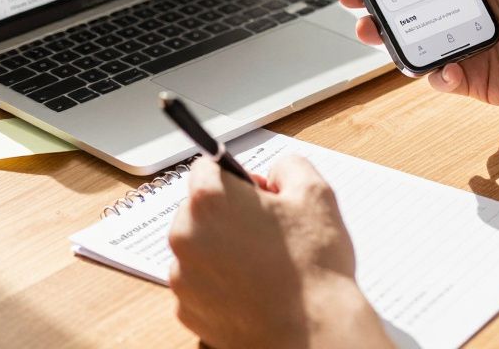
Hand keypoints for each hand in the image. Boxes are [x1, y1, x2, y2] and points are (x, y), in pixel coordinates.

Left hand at [167, 155, 390, 348]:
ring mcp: (183, 276)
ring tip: (264, 265)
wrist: (311, 333)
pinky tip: (253, 288)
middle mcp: (185, 235)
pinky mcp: (187, 309)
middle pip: (198, 209)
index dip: (237, 176)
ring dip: (223, 249)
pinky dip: (220, 283)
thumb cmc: (312, 267)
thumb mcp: (315, 194)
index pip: (206, 167)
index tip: (256, 193)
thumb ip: (289, 165)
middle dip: (228, 214)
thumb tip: (276, 171)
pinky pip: (200, 283)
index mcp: (210, 200)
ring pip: (198, 247)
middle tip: (267, 231)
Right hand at [339, 0, 498, 115]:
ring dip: (391, 38)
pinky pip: (441, 77)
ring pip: (417, 41)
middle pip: (411, 6)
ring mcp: (471, 47)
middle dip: (376, 2)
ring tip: (373, 32)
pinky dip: (434, 73)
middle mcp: (470, 12)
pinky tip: (445, 68)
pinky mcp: (477, 80)